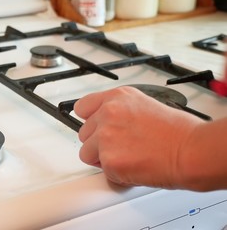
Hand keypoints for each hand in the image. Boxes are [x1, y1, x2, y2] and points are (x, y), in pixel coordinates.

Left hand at [74, 86, 203, 188]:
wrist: (191, 151)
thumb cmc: (178, 132)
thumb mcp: (144, 106)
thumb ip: (120, 113)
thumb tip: (109, 124)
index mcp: (116, 98)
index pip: (82, 107)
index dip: (89, 121)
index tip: (94, 127)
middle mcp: (107, 113)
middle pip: (83, 133)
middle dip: (98, 143)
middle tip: (122, 147)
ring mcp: (105, 137)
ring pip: (86, 154)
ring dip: (102, 159)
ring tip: (128, 157)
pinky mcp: (109, 160)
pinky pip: (102, 172)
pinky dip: (116, 174)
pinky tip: (135, 167)